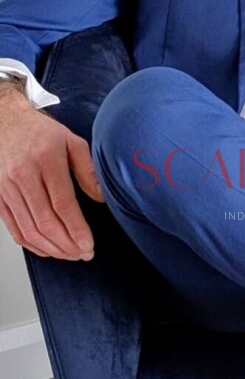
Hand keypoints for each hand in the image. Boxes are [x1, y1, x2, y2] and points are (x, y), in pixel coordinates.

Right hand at [0, 87, 104, 259]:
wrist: (6, 124)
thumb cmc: (41, 132)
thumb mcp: (72, 141)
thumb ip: (88, 169)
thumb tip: (102, 197)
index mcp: (46, 159)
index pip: (62, 204)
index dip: (76, 229)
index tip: (89, 244)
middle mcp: (23, 176)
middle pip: (45, 222)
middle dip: (67, 244)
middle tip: (84, 253)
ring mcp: (7, 188)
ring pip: (29, 230)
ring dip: (52, 249)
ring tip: (70, 254)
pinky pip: (15, 229)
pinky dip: (32, 245)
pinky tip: (48, 249)